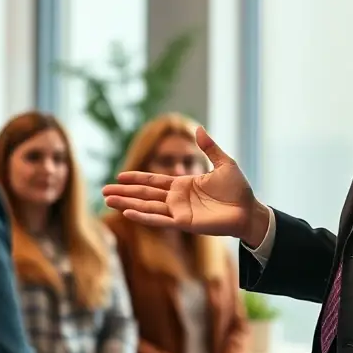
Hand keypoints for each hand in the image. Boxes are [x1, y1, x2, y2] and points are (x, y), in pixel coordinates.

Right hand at [103, 127, 270, 247]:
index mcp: (183, 184)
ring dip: (127, 203)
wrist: (249, 210)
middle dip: (124, 192)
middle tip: (103, 191)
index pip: (154, 181)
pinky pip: (160, 220)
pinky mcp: (185, 222)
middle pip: (145, 194)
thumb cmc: (239, 189)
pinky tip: (128, 213)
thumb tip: (198, 129)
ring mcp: (179, 211)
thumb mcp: (224, 163)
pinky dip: (144, 217)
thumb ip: (209, 148)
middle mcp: (177, 198)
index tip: (119, 176)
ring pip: (147, 207)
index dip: (137, 178)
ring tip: (108, 201)